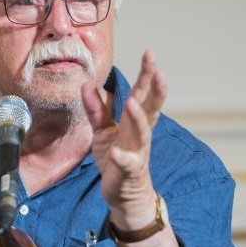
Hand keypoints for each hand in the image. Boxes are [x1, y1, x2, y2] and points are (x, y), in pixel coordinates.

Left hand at [81, 50, 165, 225]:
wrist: (123, 193)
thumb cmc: (116, 157)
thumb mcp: (103, 130)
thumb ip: (96, 108)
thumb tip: (87, 84)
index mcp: (133, 121)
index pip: (142, 93)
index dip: (147, 74)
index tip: (150, 53)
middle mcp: (139, 133)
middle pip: (150, 108)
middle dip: (155, 90)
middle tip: (158, 71)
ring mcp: (136, 152)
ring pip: (141, 133)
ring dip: (138, 118)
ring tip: (131, 103)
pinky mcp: (128, 170)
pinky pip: (126, 163)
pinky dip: (122, 157)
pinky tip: (116, 151)